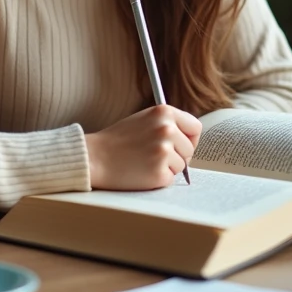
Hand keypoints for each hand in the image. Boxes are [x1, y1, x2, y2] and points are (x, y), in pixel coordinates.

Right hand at [85, 105, 201, 190]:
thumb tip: (190, 137)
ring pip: (181, 165)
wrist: (96, 157)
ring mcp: (164, 151)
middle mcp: (167, 129)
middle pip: (190, 149)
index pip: (195, 127)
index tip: (181, 145)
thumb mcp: (144, 119)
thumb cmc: (118, 139)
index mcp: (164, 112)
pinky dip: (158, 179)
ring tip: (144, 161)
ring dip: (167, 167)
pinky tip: (142, 171)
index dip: (189, 138)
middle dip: (178, 155)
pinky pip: (170, 179)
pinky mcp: (159, 173)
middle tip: (154, 155)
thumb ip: (167, 123)